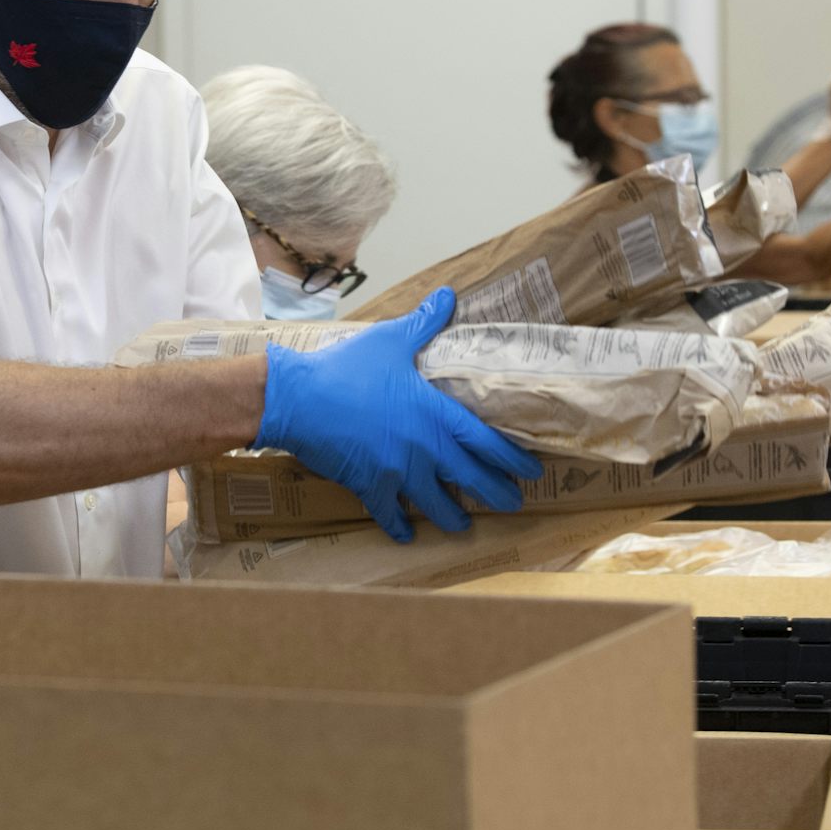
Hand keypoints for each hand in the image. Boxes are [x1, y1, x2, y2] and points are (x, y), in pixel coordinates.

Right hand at [254, 287, 539, 541]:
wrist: (299, 400)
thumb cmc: (347, 368)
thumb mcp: (390, 340)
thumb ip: (424, 322)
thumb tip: (448, 294)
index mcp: (436, 414)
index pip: (486, 441)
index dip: (512, 458)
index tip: (531, 471)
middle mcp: (424, 449)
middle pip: (471, 478)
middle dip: (496, 494)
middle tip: (513, 504)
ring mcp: (397, 472)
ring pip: (435, 504)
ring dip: (452, 517)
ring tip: (462, 525)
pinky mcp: (368, 485)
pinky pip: (389, 513)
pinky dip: (397, 525)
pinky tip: (404, 535)